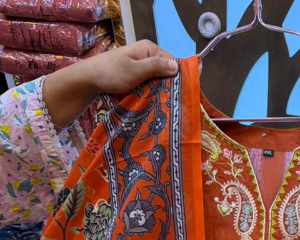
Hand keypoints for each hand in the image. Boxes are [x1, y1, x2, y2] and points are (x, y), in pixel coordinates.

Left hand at [42, 40, 178, 129]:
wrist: (89, 80)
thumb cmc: (111, 73)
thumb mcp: (135, 70)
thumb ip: (155, 67)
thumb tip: (177, 66)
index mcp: (149, 49)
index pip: (173, 61)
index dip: (180, 75)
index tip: (185, 91)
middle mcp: (147, 56)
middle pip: (167, 72)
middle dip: (171, 85)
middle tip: (175, 102)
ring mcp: (142, 67)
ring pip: (159, 80)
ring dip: (162, 92)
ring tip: (166, 105)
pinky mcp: (137, 77)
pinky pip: (151, 85)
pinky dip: (153, 93)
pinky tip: (155, 103)